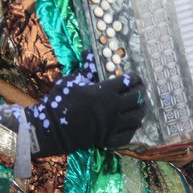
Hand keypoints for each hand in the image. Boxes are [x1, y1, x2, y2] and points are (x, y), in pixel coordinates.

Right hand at [24, 73, 145, 156]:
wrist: (51, 128)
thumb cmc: (60, 101)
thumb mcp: (72, 81)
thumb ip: (86, 68)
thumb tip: (88, 53)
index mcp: (105, 91)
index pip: (129, 82)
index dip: (135, 78)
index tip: (135, 78)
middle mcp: (113, 108)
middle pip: (137, 99)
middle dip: (141, 93)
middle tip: (140, 90)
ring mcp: (112, 125)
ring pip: (136, 118)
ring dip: (140, 110)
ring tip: (140, 107)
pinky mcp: (108, 139)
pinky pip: (128, 135)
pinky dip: (132, 129)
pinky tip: (132, 125)